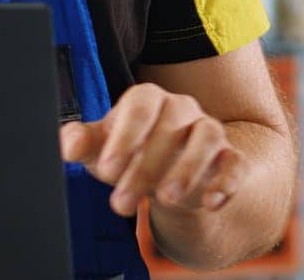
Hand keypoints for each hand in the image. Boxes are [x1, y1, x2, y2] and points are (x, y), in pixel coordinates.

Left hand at [59, 83, 244, 217]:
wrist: (168, 174)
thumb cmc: (130, 155)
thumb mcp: (103, 150)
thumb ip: (83, 143)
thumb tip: (68, 144)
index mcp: (149, 99)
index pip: (141, 105)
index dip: (125, 136)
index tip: (106, 169)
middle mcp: (183, 108)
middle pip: (171, 126)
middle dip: (146, 167)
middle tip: (122, 203)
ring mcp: (209, 130)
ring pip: (207, 137)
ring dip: (189, 167)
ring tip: (167, 199)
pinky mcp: (230, 156)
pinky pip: (235, 162)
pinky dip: (227, 181)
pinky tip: (211, 203)